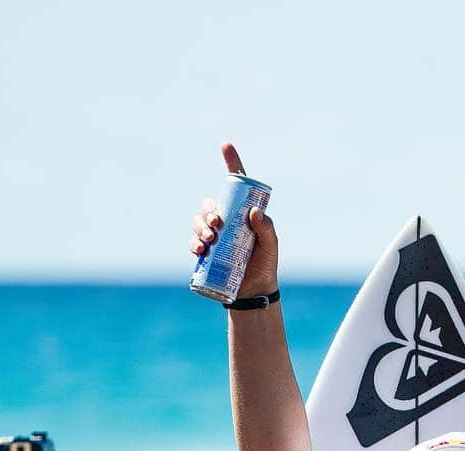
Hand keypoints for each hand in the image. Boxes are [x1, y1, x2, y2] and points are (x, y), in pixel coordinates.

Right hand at [188, 141, 279, 298]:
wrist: (254, 291)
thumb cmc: (265, 264)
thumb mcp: (270, 246)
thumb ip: (266, 229)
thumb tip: (254, 211)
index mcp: (242, 213)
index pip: (236, 183)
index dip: (230, 162)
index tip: (226, 145)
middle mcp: (226, 220)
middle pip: (210, 205)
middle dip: (208, 211)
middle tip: (216, 225)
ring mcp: (214, 236)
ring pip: (198, 221)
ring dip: (200, 227)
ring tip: (209, 240)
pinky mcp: (206, 252)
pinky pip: (193, 241)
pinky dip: (193, 243)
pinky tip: (200, 249)